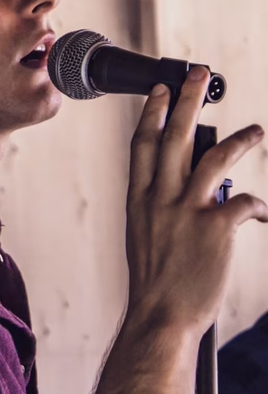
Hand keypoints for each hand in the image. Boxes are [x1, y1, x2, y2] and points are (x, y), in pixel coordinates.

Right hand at [125, 68, 267, 340]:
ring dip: (240, 140)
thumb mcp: (143, 238)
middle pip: (175, 135)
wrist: (161, 318)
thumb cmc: (155, 286)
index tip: (160, 90)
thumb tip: (179, 192)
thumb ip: (158, 208)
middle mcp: (160, 198)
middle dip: (189, 99)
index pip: (143, 144)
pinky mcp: (216, 227)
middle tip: (200, 75)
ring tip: (257, 129)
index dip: (153, 113)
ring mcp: (187, 210)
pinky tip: (265, 212)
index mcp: (139, 200)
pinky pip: (244, 202)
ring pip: (216, 158)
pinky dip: (259, 205)